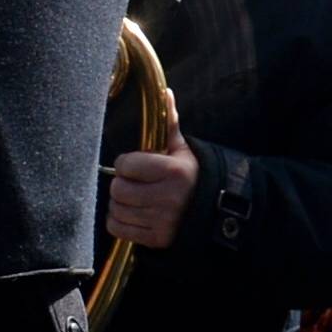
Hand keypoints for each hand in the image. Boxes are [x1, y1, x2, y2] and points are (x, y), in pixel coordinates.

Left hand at [106, 90, 198, 249]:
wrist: (215, 213)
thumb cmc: (193, 177)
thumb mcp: (184, 150)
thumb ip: (169, 123)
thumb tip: (165, 92)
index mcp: (172, 171)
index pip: (125, 164)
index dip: (127, 164)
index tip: (137, 166)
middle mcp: (167, 197)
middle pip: (118, 188)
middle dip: (123, 184)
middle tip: (134, 183)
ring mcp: (161, 220)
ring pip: (117, 208)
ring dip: (121, 203)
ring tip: (134, 198)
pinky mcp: (156, 238)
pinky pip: (118, 228)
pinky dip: (119, 221)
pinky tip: (132, 213)